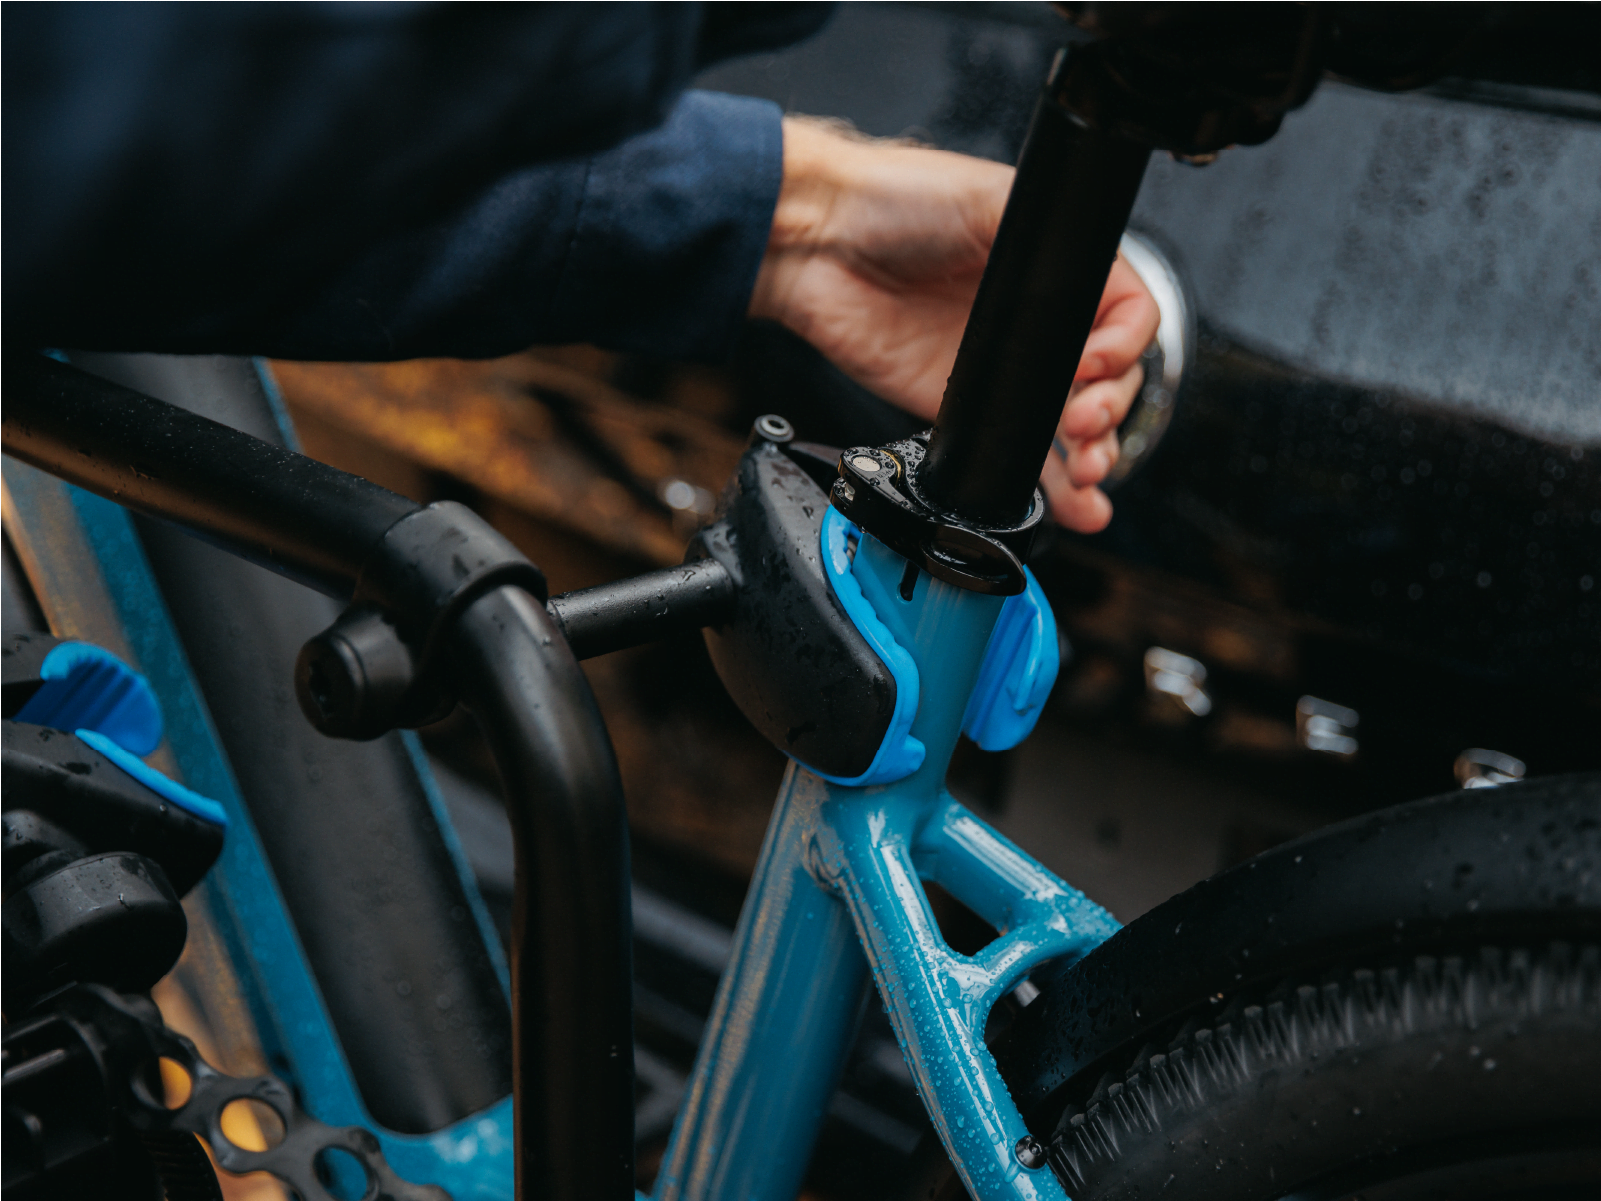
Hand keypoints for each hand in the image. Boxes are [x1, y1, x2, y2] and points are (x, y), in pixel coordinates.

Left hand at [749, 117, 1158, 532]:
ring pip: (1073, 426)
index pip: (1125, 316)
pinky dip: (1051, 485)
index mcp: (1057, 270)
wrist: (815, 243)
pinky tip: (1076, 503)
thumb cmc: (894, 198)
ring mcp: (1003, 370)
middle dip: (1111, 409)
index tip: (1093, 365)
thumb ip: (1047, 244)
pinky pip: (1017, 453)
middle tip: (1085, 422)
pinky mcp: (960, 407)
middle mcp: (1036, 322)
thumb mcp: (988, 198)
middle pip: (1111, 380)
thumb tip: (1087, 291)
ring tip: (1088, 471)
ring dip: (1094, 455)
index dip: (1123, 347)